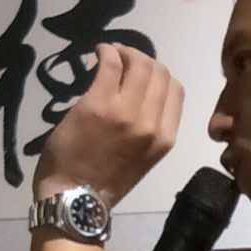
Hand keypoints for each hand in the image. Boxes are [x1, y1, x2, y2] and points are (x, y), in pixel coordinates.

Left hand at [34, 44, 183, 206]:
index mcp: (164, 139)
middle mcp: (151, 123)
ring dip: (124, 51)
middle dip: (142, 59)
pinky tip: (98, 53)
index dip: (159, 75)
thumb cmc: (105, 182)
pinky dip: (106, 51)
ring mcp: (125, 112)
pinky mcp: (98, 103)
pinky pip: (110, 63)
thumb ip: (148, 128)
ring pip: (139, 63)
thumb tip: (140, 95)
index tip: (140, 74)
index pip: (175, 90)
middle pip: (159, 72)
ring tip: (110, 54)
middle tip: (123, 59)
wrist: (74, 199)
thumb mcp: (142, 158)